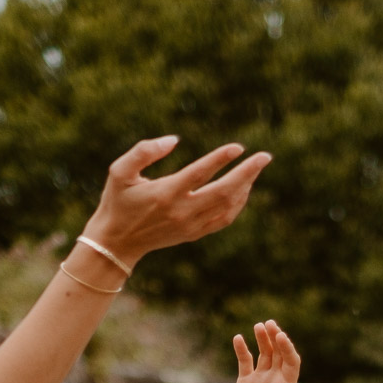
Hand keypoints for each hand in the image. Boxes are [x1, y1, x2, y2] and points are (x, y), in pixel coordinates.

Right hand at [81, 137, 271, 265]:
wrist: (116, 242)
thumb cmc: (117, 201)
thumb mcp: (119, 171)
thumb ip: (143, 151)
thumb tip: (174, 140)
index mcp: (165, 193)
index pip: (199, 174)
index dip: (220, 159)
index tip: (238, 147)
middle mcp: (181, 211)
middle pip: (224, 192)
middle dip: (248, 173)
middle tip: (266, 156)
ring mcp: (190, 225)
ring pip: (228, 207)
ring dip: (246, 187)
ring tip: (255, 168)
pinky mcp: (194, 234)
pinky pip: (224, 219)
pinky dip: (238, 204)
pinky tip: (243, 189)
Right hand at [232, 320, 299, 382]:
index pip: (291, 361)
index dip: (287, 348)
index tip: (280, 337)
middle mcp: (276, 379)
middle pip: (279, 352)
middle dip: (276, 337)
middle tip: (270, 324)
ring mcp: (261, 379)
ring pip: (264, 353)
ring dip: (262, 339)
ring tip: (258, 326)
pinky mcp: (245, 382)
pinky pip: (244, 361)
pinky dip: (241, 349)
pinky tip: (238, 338)